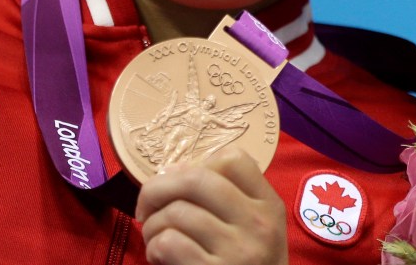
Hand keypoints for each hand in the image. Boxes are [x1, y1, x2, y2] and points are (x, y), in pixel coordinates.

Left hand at [136, 147, 287, 264]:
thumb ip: (230, 199)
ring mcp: (237, 251)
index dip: (198, 164)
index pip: (234, 159)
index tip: (182, 184)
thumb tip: (171, 171)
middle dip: (158, 187)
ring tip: (155, 237)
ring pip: (177, 212)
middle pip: (197, 179)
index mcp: (268, 204)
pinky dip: (154, 246)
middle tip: (146, 205)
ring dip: (153, 224)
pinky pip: (169, 243)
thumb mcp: (257, 228)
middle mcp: (257, 223)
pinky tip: (159, 255)